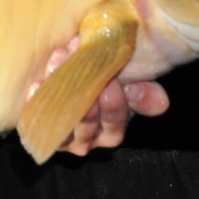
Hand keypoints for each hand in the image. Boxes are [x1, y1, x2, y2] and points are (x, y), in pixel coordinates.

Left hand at [30, 38, 169, 154]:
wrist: (66, 76)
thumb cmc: (101, 81)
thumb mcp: (126, 85)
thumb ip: (141, 93)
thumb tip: (160, 101)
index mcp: (112, 132)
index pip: (115, 122)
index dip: (115, 103)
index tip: (112, 77)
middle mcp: (87, 139)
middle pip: (87, 121)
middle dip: (84, 89)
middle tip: (80, 58)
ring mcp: (62, 137)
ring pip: (61, 119)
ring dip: (60, 88)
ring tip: (59, 60)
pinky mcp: (39, 128)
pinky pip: (37, 118)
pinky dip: (38, 100)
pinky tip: (38, 84)